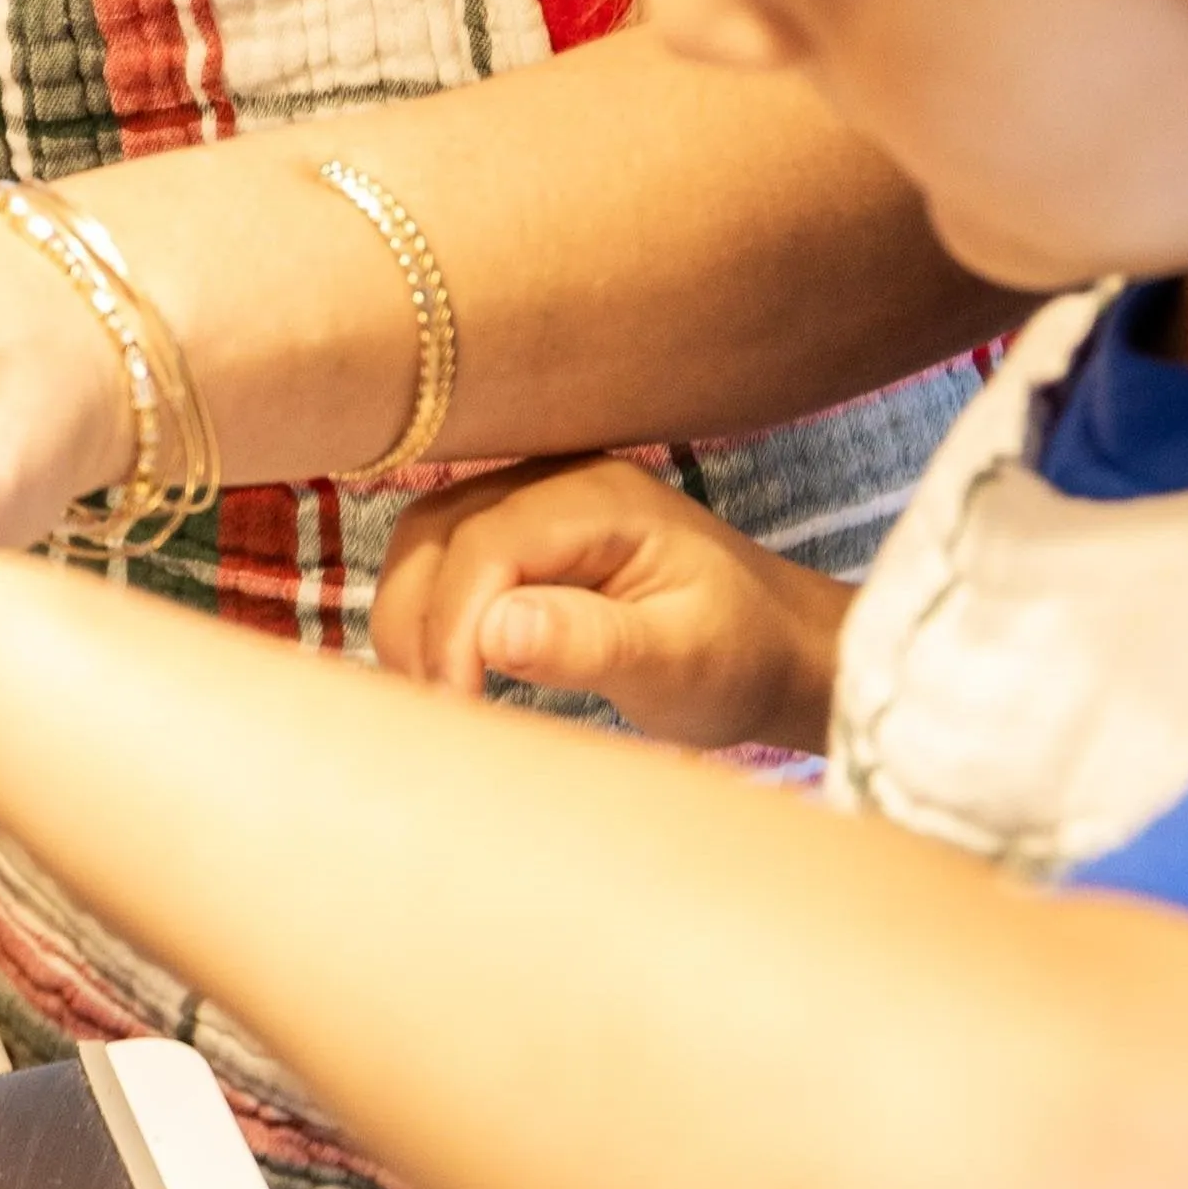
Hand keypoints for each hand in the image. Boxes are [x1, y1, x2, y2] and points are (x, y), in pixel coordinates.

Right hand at [371, 457, 850, 751]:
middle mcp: (556, 481)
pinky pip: (444, 556)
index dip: (452, 624)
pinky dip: (427, 610)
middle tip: (435, 707)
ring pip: (425, 541)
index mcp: (601, 500)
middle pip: (434, 531)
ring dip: (411, 615)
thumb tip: (494, 629)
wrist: (776, 645)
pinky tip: (445, 667)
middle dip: (417, 621)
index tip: (456, 704)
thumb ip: (589, 642)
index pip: (485, 544)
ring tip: (433, 692)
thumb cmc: (738, 657)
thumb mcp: (679, 662)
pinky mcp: (520, 531)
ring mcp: (533, 499)